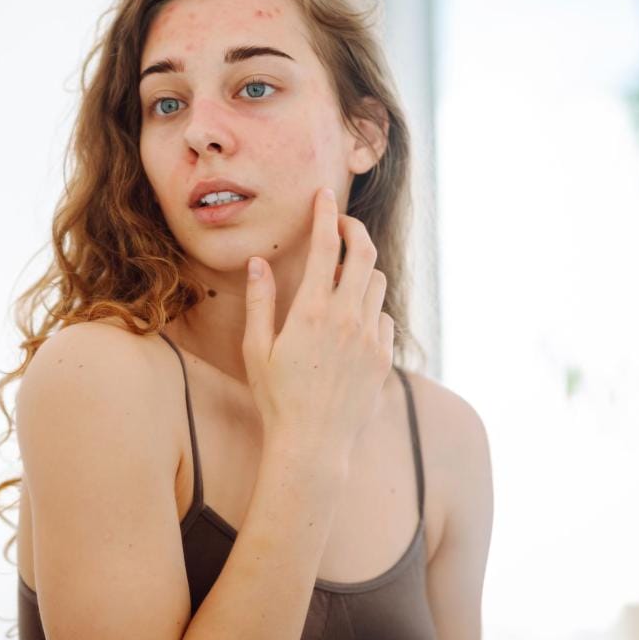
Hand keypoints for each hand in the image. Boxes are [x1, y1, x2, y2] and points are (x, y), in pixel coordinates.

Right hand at [241, 187, 393, 461]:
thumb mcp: (256, 349)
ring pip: (378, 282)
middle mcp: (347, 317)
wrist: (314, 444)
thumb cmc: (276, 397)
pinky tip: (350, 321)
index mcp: (312, 310)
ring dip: (362, 270)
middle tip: (343, 222)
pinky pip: (383, 316)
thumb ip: (259, 301)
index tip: (325, 195)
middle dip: (355, 229)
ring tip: (341, 276)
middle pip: (364, 253)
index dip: (327, 213)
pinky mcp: (383, 357)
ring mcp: (370, 337)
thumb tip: (259, 262)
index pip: (326, 245)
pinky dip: (369, 307)